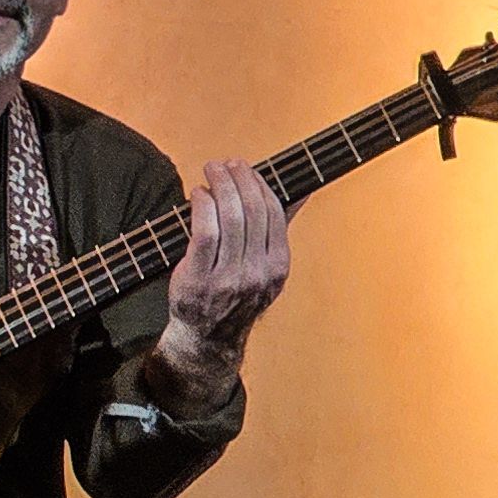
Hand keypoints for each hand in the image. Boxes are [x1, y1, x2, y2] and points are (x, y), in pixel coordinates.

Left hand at [156, 158, 289, 366]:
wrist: (208, 334)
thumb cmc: (235, 291)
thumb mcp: (266, 265)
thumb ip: (279, 229)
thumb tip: (301, 192)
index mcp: (278, 265)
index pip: (274, 213)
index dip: (258, 184)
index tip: (244, 167)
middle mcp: (258, 272)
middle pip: (253, 213)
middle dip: (238, 180)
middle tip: (223, 163)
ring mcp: (230, 278)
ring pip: (230, 220)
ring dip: (219, 187)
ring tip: (210, 171)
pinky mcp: (200, 280)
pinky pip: (205, 235)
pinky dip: (202, 208)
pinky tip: (197, 195)